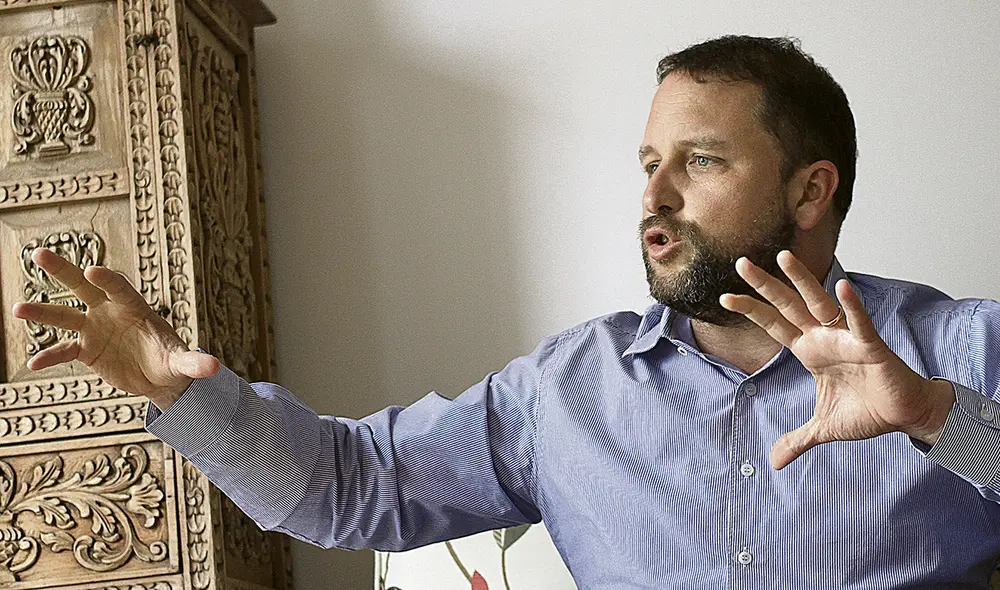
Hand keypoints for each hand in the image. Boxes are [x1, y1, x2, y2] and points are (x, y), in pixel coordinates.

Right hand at [11, 247, 218, 409]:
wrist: (159, 377)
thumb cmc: (172, 361)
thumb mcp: (183, 364)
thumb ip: (194, 364)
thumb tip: (216, 368)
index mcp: (135, 307)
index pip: (120, 288)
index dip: (108, 279)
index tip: (93, 269)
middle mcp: (110, 312)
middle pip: (84, 286)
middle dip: (63, 270)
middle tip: (39, 253)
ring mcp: (95, 329)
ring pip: (65, 315)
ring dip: (43, 312)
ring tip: (18, 309)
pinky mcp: (86, 349)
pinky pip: (64, 350)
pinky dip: (50, 356)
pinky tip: (33, 363)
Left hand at [718, 250, 955, 469]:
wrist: (904, 416)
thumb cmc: (867, 411)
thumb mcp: (822, 429)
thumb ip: (797, 440)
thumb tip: (774, 462)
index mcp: (809, 351)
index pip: (773, 325)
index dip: (751, 311)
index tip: (724, 296)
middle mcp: (823, 338)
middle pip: (788, 306)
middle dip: (765, 285)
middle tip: (741, 262)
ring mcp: (846, 339)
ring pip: (820, 303)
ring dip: (802, 281)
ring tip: (784, 257)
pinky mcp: (872, 348)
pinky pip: (860, 324)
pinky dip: (853, 307)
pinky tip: (843, 287)